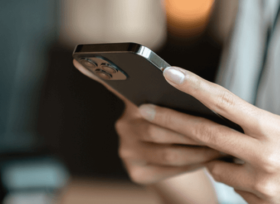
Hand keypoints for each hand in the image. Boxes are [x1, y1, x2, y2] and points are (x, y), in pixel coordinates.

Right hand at [73, 60, 221, 184]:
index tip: (80, 63)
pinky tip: (206, 160)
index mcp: (132, 105)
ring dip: (195, 149)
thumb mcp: (178, 109)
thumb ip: (177, 98)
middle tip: (216, 129)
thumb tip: (189, 90)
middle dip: (189, 129)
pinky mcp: (135, 172)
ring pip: (165, 150)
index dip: (100, 76)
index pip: (116, 88)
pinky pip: (168, 169)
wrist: (181, 166)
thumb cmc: (182, 129)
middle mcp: (123, 126)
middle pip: (155, 125)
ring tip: (219, 146)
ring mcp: (126, 151)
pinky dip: (191, 164)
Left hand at [142, 66, 279, 202]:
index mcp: (271, 127)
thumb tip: (203, 114)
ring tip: (240, 156)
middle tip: (145, 109)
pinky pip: (227, 183)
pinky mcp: (259, 201)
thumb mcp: (275, 129)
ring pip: (212, 164)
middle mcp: (267, 153)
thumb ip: (244, 123)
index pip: (224, 101)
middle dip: (169, 119)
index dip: (194, 86)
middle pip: (203, 132)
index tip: (169, 73)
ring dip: (212, 158)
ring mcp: (262, 181)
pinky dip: (231, 177)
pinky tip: (251, 176)